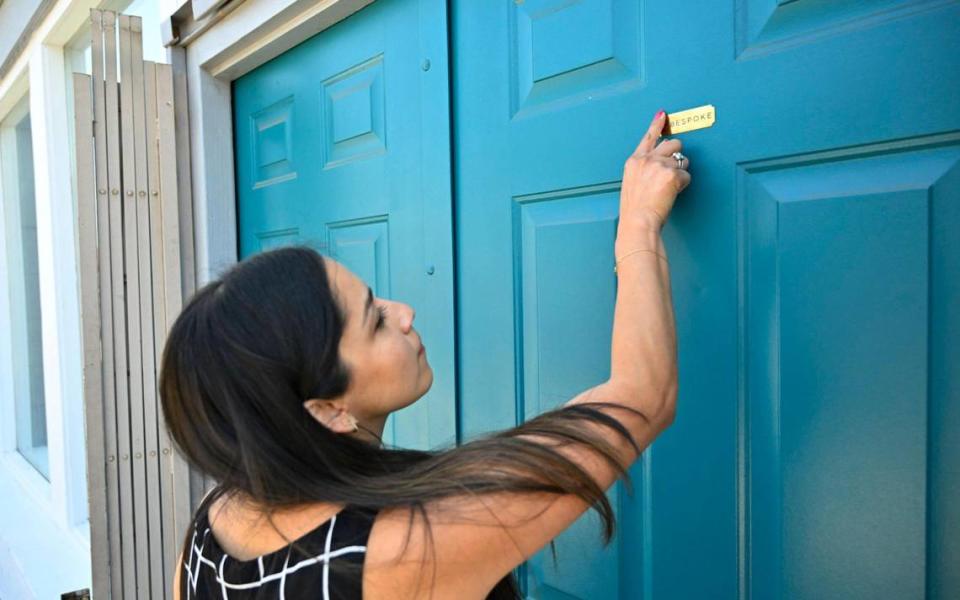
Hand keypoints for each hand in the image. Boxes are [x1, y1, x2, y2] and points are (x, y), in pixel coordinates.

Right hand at [618, 110, 690, 233]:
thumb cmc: (634, 210)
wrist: (637, 221)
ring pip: (682, 159)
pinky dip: (683, 185)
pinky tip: (672, 194)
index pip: (648, 137)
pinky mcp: (672, 174)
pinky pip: (686, 175)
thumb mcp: (632, 184)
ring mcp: (659, 165)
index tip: (662, 114)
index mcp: (634, 161)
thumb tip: (661, 164)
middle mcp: (646, 159)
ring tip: (669, 187)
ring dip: (681, 171)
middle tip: (673, 172)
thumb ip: (644, 170)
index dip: (657, 124)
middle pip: (673, 144)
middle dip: (677, 155)